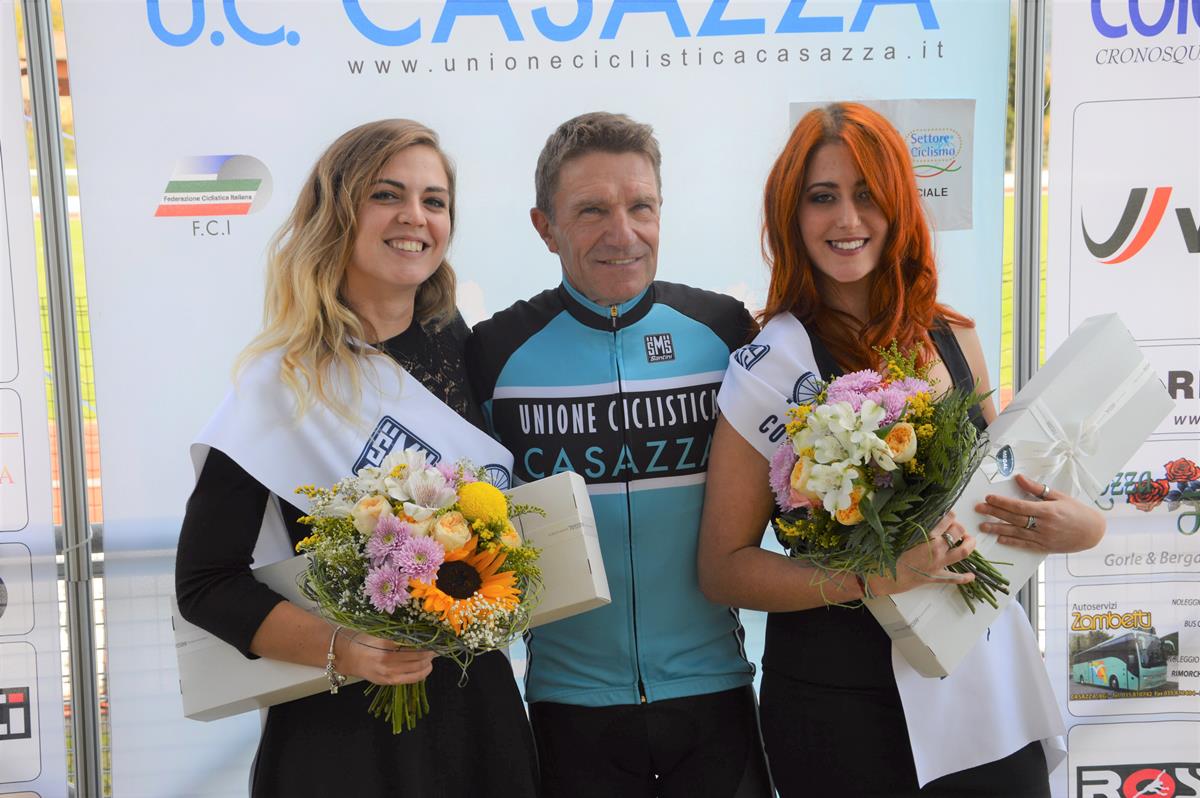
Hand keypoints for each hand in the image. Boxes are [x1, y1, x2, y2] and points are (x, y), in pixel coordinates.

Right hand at [335, 630, 434, 685]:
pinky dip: (421, 674)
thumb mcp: (380, 633)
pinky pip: (409, 679)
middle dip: (430, 653)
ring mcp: (387, 673)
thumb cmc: (362, 640)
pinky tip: (426, 668)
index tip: (434, 640)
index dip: (427, 644)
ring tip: (432, 657)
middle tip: (436, 648)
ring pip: (416, 669)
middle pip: (417, 658)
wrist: (345, 656)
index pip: (414, 646)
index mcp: (385, 645)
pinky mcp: (387, 681)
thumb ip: (398, 636)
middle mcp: (387, 661)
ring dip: (428, 663)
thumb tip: (421, 635)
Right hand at [868, 512, 975, 596]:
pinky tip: (971, 576)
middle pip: (959, 532)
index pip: (948, 519)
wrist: (885, 576)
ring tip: (970, 541)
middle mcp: (937, 549)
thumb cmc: (890, 554)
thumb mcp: (901, 533)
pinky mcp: (936, 577)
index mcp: (928, 536)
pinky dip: (964, 577)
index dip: (951, 515)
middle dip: (960, 527)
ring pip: (963, 552)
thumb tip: (923, 516)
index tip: (949, 514)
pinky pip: (954, 578)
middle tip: (956, 527)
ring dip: (970, 545)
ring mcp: (939, 564)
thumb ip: (914, 524)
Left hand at [976, 473, 1105, 553]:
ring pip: (1016, 533)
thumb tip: (1018, 478)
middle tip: (978, 509)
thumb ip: (1036, 489)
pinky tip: (999, 539)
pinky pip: (1025, 545)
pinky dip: (1011, 542)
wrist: (1093, 532)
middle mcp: (1044, 525)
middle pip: (1014, 518)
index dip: (1002, 502)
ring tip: (982, 526)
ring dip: (997, 529)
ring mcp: (1043, 538)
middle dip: (994, 513)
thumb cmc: (1076, 511)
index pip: (1019, 506)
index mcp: (1047, 511)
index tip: (989, 498)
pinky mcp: (1045, 547)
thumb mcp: (1058, 496)